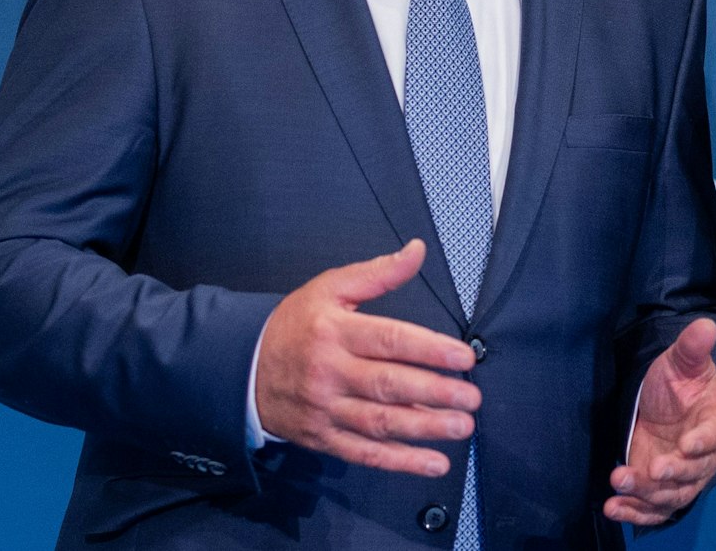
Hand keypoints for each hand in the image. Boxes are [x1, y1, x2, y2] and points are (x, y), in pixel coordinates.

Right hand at [255, 239, 479, 476]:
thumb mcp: (329, 288)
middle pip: (389, 385)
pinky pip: (365, 453)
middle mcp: (331, 372)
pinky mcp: (323, 438)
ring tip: (461, 427)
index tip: (463, 358)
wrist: (244, 368)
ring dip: (425, 429)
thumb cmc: (294, 325)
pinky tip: (433, 463)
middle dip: (435, 394)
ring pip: (380, 422)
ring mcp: (326, 409)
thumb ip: (377, 273)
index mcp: (336, 331)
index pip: (390, 340)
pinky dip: (401, 462)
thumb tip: (416, 251)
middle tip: (471, 399)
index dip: (430, 350)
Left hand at [604, 318, 715, 526]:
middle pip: (693, 473)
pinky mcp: (659, 489)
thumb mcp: (681, 361)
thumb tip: (705, 325)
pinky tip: (613, 508)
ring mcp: (680, 476)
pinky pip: (653, 509)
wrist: (664, 405)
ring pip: (671, 495)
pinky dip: (634, 512)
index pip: (714, 435)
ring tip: (619, 482)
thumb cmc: (679, 382)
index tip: (686, 444)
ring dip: (646, 494)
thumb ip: (692, 348)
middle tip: (651, 468)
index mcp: (715, 422)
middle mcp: (702, 456)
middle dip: (671, 473)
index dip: (702, 442)